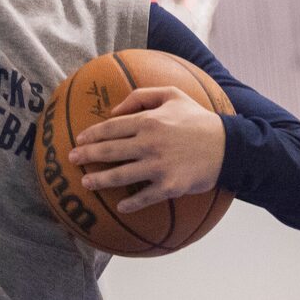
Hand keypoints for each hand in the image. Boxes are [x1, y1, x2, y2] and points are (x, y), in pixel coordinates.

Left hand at [68, 86, 226, 213]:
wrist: (227, 145)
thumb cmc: (197, 117)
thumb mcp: (171, 94)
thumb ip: (141, 95)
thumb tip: (114, 110)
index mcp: (149, 120)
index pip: (112, 128)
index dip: (92, 135)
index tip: (78, 141)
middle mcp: (150, 143)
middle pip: (111, 151)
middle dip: (88, 156)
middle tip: (72, 160)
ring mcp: (159, 166)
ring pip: (121, 175)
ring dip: (100, 180)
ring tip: (86, 183)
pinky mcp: (170, 186)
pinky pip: (144, 197)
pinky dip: (131, 202)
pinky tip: (120, 205)